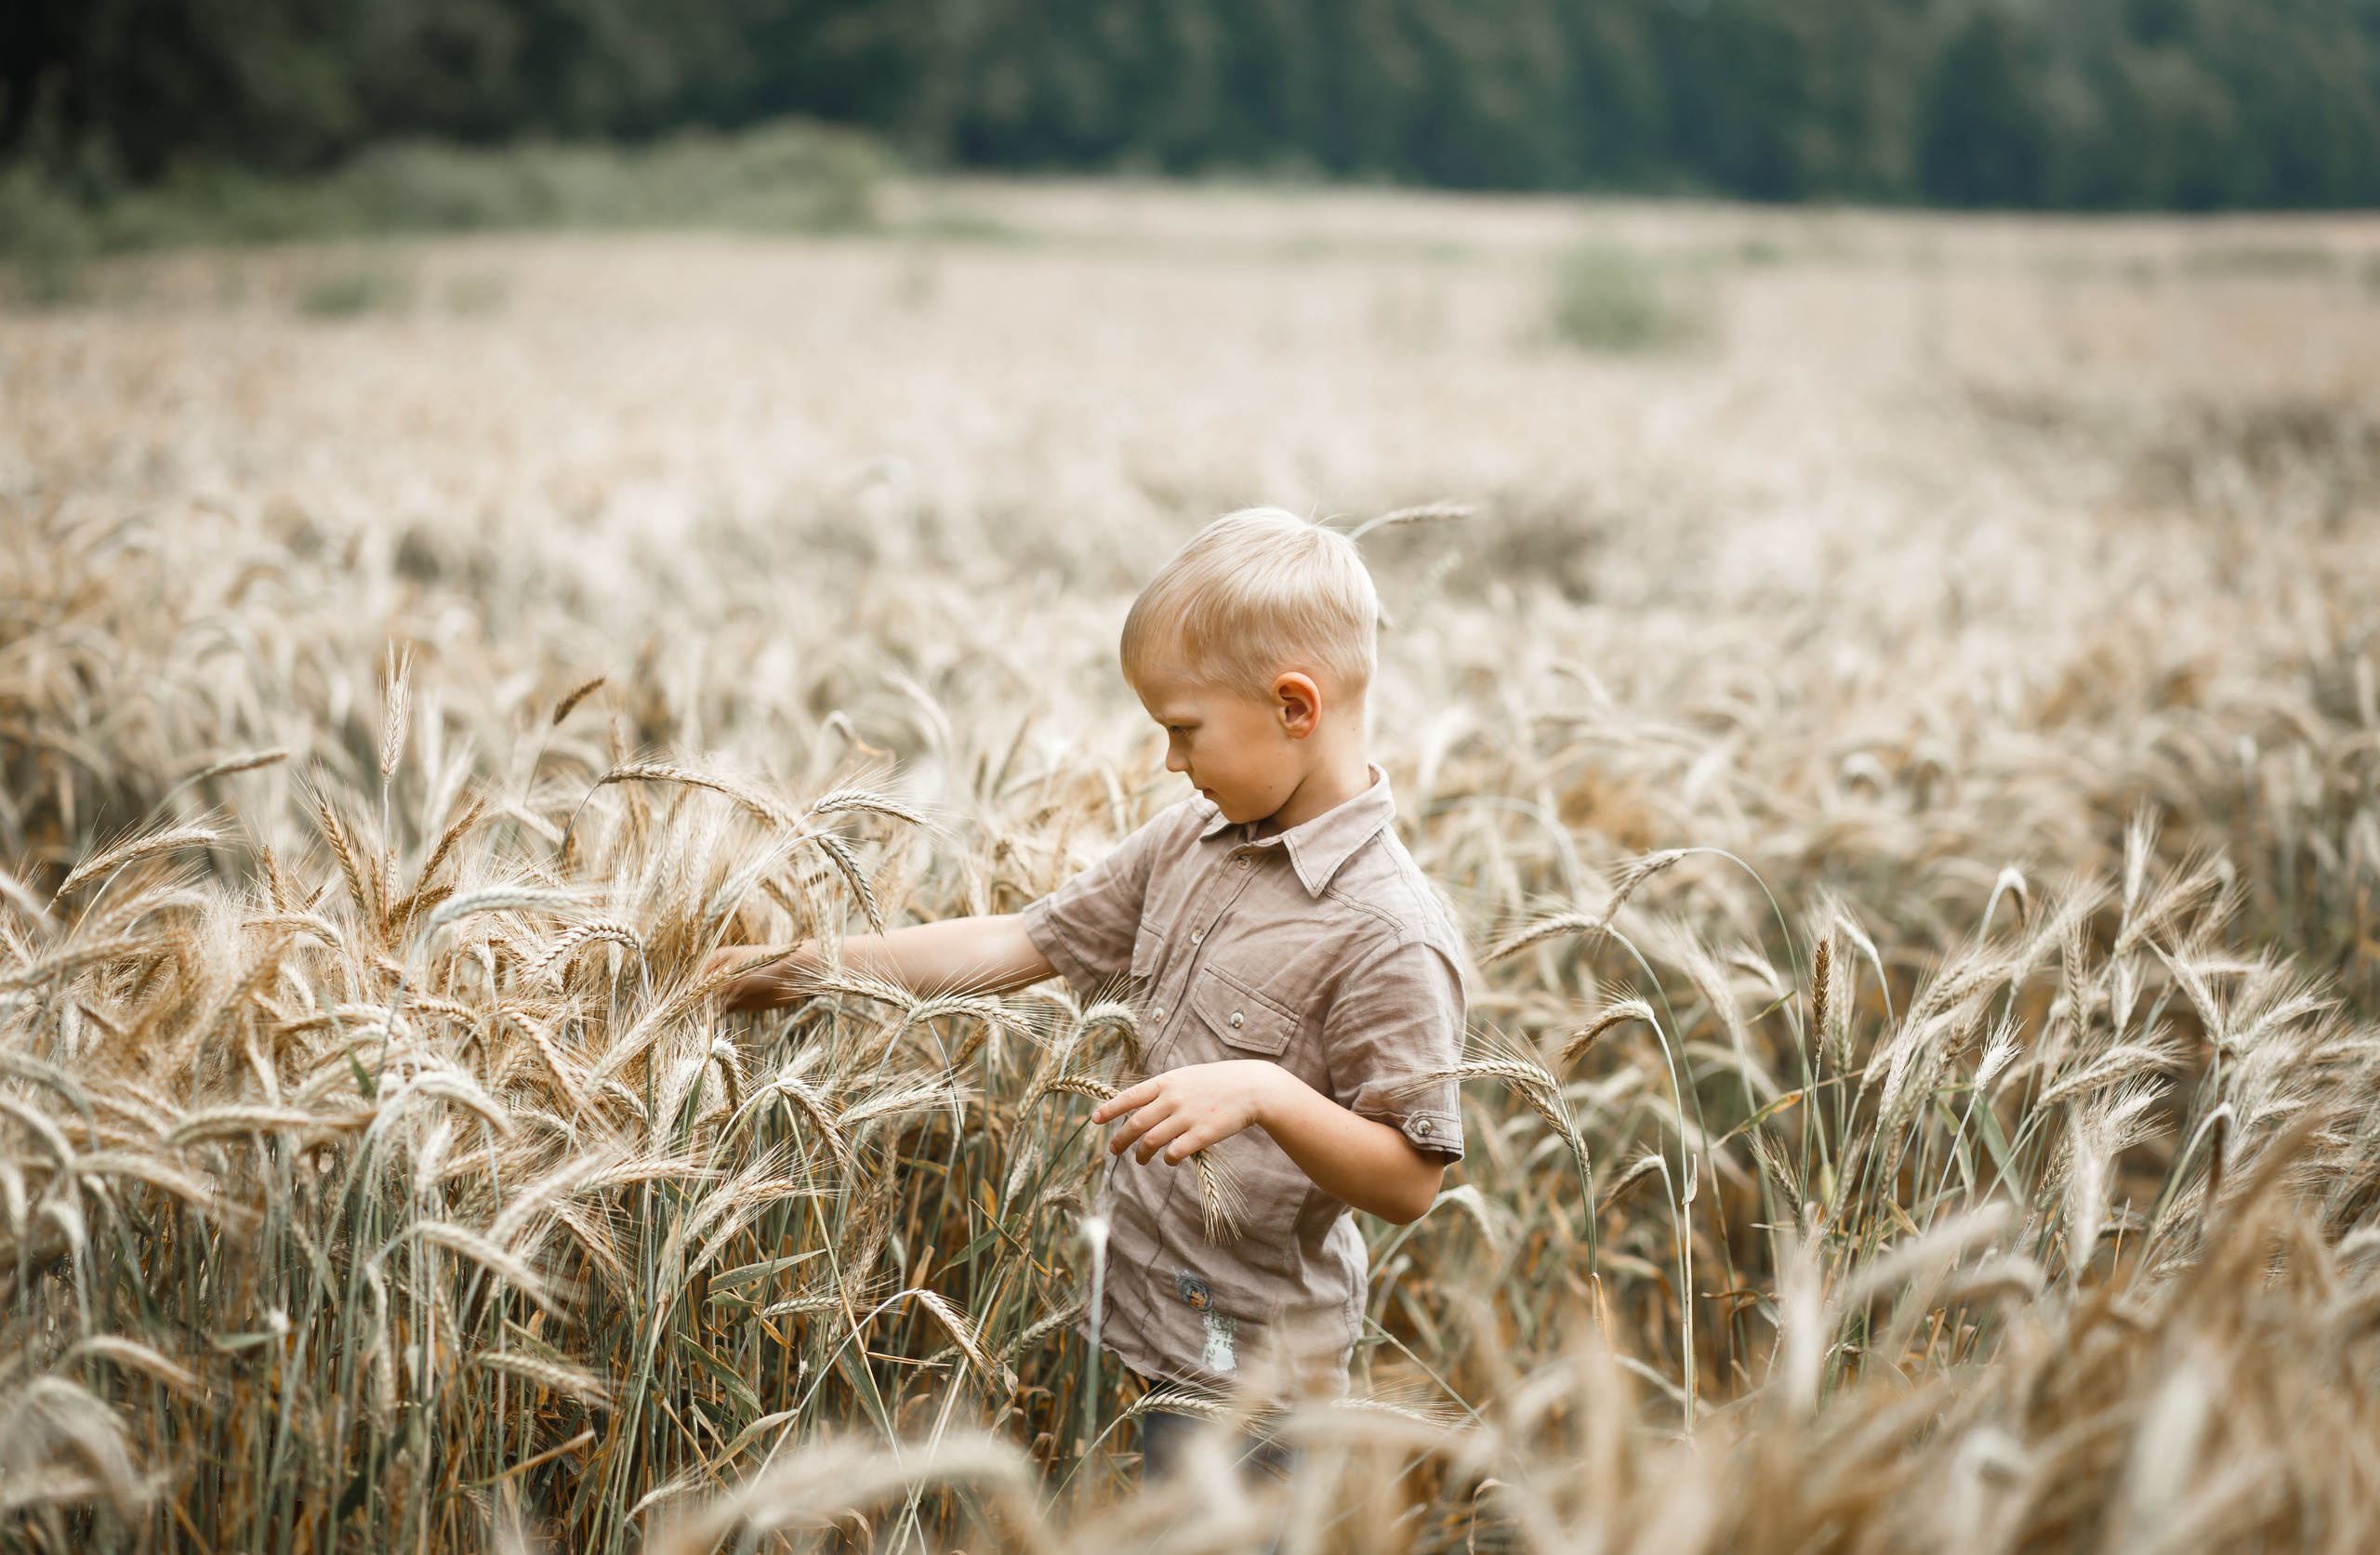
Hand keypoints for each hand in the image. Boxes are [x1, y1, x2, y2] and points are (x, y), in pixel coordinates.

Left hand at [1091, 1060, 1289, 1164]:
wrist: (1251, 1087)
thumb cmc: (1217, 1082)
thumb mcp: (1186, 1077)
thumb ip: (1163, 1090)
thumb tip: (1138, 1106)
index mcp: (1167, 1082)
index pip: (1130, 1097)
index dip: (1110, 1110)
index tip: (1095, 1120)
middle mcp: (1172, 1099)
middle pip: (1135, 1124)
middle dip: (1120, 1140)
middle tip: (1114, 1150)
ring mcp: (1186, 1117)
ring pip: (1150, 1141)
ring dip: (1141, 1154)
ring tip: (1141, 1160)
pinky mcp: (1201, 1134)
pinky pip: (1174, 1153)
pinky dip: (1167, 1159)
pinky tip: (1169, 1159)